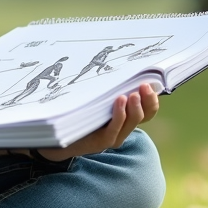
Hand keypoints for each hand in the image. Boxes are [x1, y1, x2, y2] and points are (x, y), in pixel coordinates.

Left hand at [34, 82, 159, 162]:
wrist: (55, 139)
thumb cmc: (76, 114)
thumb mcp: (96, 99)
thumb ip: (108, 90)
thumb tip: (120, 64)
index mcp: (124, 119)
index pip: (148, 111)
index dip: (153, 98)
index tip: (151, 83)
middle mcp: (122, 129)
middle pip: (144, 116)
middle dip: (148, 100)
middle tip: (144, 86)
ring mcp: (113, 137)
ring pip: (132, 122)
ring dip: (135, 107)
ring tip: (134, 94)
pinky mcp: (100, 142)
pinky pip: (114, 128)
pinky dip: (119, 114)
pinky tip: (119, 100)